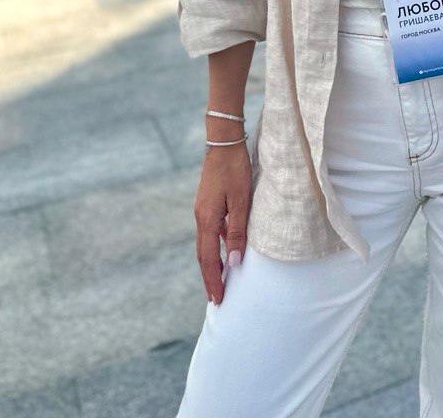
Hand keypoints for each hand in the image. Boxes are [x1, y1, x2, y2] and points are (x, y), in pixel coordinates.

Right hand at [194, 143, 251, 304]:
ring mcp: (202, 210)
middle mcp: (201, 218)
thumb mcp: (242, 201)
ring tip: (219, 281)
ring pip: (205, 244)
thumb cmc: (235, 169)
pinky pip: (210, 232)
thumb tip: (233, 262)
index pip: (208, 259)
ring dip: (211, 264)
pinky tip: (224, 251)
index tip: (217, 300)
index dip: (213, 280)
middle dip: (209, 278)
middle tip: (216, 299)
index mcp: (207, 220)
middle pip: (203, 255)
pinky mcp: (207, 204)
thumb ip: (237, 232)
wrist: (224, 142)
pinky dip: (214, 247)